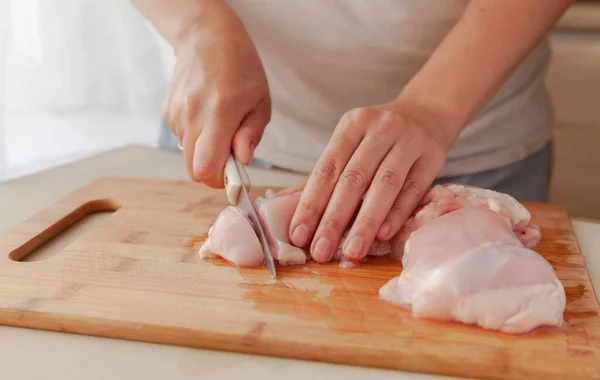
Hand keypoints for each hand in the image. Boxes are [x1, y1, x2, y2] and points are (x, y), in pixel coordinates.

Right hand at [163, 2, 270, 186]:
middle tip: (231, 154)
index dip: (221, 181)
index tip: (236, 174)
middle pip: (194, 170)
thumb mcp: (260, 101)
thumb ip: (251, 134)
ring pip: (188, 155)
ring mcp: (176, 114)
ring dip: (206, 151)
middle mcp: (193, 115)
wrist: (205, 36)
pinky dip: (197, 138)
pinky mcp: (168, 113)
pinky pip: (183, 140)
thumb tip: (243, 161)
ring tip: (221, 124)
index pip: (207, 169)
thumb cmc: (240, 66)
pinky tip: (207, 115)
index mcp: (220, 112)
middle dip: (214, 172)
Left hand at [288, 102, 459, 262]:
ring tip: (352, 252)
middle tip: (321, 251)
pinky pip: (414, 189)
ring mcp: (409, 141)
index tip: (298, 235)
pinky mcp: (434, 157)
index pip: (327, 168)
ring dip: (366, 222)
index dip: (311, 203)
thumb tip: (282, 206)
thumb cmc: (379, 138)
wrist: (427, 113)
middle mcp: (380, 129)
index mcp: (352, 125)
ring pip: (385, 185)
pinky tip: (383, 236)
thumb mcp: (349, 144)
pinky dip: (397, 214)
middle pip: (353, 179)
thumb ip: (322, 175)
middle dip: (334, 219)